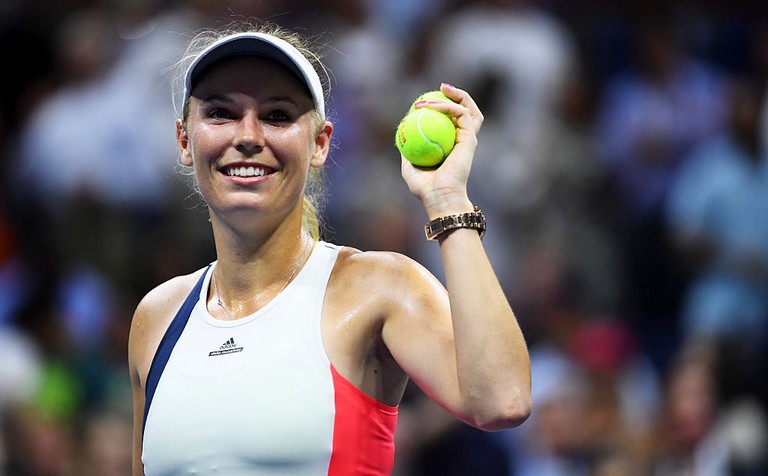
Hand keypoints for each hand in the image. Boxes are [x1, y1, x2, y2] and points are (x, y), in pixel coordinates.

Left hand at [400, 84, 483, 217]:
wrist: (439, 197)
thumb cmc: (425, 188)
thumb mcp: (409, 168)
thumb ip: (407, 153)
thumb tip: (400, 138)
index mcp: (451, 146)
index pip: (451, 121)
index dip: (442, 106)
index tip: (426, 100)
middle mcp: (462, 140)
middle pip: (465, 111)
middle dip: (456, 95)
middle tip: (440, 88)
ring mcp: (468, 139)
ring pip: (469, 109)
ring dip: (457, 95)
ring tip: (443, 88)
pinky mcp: (470, 139)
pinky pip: (461, 115)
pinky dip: (449, 106)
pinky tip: (434, 104)